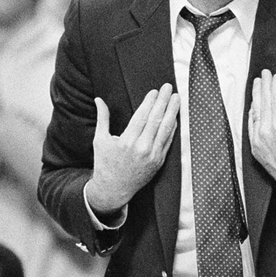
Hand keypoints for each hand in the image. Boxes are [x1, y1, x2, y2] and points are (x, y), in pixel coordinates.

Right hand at [87, 85, 179, 211]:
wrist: (114, 189)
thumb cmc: (105, 164)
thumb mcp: (100, 140)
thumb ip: (102, 118)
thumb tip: (98, 99)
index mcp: (126, 142)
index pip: (142, 116)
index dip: (150, 102)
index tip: (154, 91)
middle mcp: (142, 149)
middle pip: (156, 120)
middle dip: (163, 101)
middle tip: (168, 88)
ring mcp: (152, 156)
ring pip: (165, 129)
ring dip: (172, 112)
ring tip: (176, 98)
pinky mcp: (159, 162)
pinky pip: (168, 141)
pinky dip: (172, 128)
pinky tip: (174, 117)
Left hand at [248, 70, 275, 200]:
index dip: (275, 85)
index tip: (274, 75)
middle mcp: (266, 131)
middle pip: (263, 102)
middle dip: (263, 86)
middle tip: (263, 73)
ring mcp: (258, 140)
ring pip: (255, 113)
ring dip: (256, 97)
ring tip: (256, 85)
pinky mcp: (255, 148)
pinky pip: (250, 126)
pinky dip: (252, 114)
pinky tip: (254, 106)